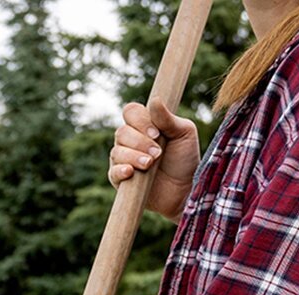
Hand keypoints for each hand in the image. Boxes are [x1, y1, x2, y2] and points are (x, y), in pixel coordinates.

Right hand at [110, 101, 201, 216]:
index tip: (156, 133)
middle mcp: (130, 140)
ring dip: (134, 156)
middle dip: (140, 142)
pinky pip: (113, 172)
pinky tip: (131, 172)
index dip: (139, 119)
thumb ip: (168, 118)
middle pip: (122, 132)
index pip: (130, 111)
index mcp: (145, 125)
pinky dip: (121, 170)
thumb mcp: (184, 134)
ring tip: (150, 164)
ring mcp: (123, 160)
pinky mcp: (120, 180)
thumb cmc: (186, 159)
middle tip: (158, 153)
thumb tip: (154, 100)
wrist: (186, 189)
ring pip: (117, 151)